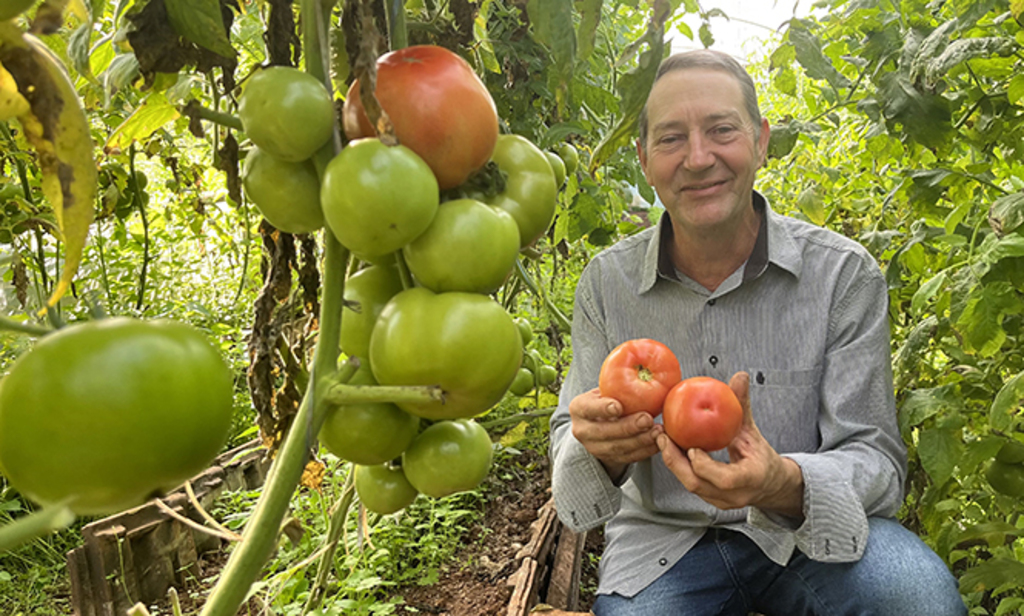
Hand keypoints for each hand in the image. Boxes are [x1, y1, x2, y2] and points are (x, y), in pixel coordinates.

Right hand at [570, 388, 662, 481]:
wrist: (598, 423)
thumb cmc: (607, 398)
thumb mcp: (605, 389)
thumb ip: (617, 385)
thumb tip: (645, 370)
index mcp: (578, 408)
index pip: (588, 409)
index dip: (603, 409)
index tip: (619, 406)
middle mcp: (581, 430)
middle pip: (604, 432)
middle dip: (628, 427)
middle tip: (647, 419)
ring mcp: (593, 448)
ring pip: (617, 448)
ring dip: (640, 441)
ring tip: (657, 431)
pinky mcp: (608, 460)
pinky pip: (628, 458)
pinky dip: (645, 451)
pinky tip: (658, 442)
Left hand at [656, 372, 803, 516]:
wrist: (771, 484)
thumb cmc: (762, 458)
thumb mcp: (752, 430)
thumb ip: (743, 405)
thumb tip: (738, 377)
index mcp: (750, 478)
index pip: (725, 479)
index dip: (705, 465)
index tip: (692, 447)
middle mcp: (735, 495)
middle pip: (698, 484)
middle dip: (675, 461)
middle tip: (664, 437)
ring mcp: (721, 501)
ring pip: (691, 487)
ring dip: (673, 463)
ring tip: (663, 439)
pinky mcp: (710, 500)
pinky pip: (690, 485)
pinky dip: (678, 467)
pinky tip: (670, 449)